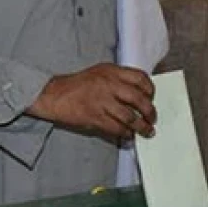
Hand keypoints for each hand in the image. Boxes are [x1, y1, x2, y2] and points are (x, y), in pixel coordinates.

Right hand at [30, 64, 156, 140]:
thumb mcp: (99, 72)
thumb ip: (118, 79)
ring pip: (130, 117)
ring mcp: (102, 102)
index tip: (151, 98)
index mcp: (111, 71)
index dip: (150, 90)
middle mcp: (109, 85)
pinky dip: (126, 133)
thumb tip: (138, 94)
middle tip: (152, 118)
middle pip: (139, 99)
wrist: (54, 95)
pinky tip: (128, 135)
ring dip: (142, 127)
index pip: (140, 78)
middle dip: (150, 112)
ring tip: (146, 131)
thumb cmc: (76, 85)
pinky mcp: (95, 117)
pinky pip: (117, 128)